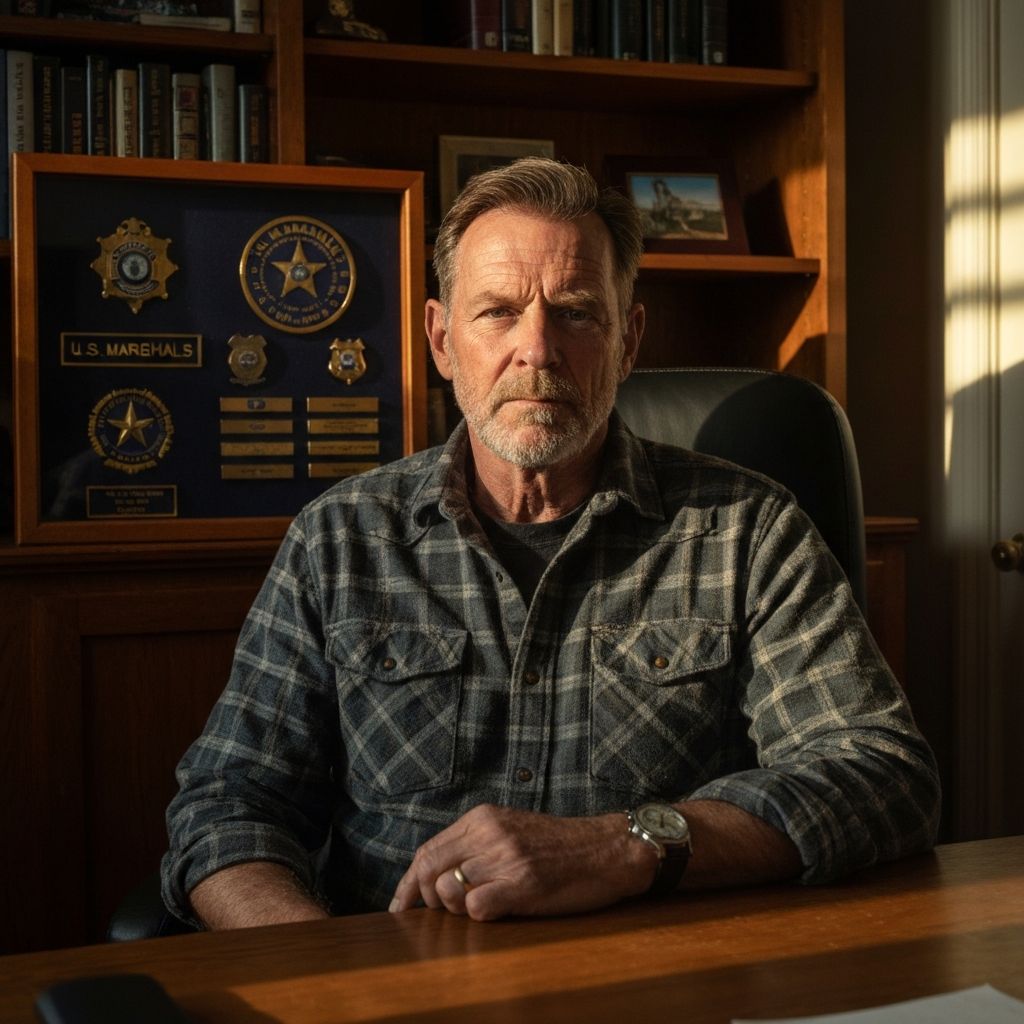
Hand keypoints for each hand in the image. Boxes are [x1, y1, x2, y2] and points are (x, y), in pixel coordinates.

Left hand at [389, 804, 656, 920]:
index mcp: (482, 818)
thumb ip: (475, 844)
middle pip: (429, 870)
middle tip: (444, 913)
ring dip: (458, 908)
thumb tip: (433, 876)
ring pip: (449, 891)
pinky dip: (481, 915)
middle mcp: (489, 833)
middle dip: (427, 899)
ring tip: (484, 905)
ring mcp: (505, 857)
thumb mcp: (511, 829)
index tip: (400, 906)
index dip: (408, 882)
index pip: (427, 851)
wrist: (607, 849)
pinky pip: (476, 907)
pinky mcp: (522, 883)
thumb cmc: (559, 846)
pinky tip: (502, 909)